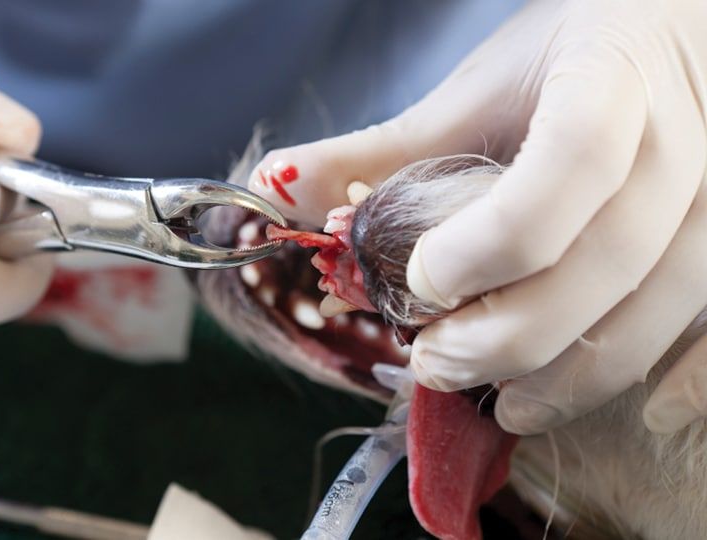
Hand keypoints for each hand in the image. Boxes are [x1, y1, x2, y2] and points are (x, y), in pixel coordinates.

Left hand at [249, 0, 706, 434]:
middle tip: (435, 362)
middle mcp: (683, 142)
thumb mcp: (475, 89)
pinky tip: (625, 411)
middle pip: (609, 259)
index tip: (421, 280)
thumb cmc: (564, 59)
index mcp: (609, 81)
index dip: (491, 240)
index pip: (568, 164)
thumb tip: (280, 189)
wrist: (669, 38)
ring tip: (501, 402)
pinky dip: (683, 383)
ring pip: (658, 308)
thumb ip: (383, 148)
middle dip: (511, 332)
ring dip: (572, 373)